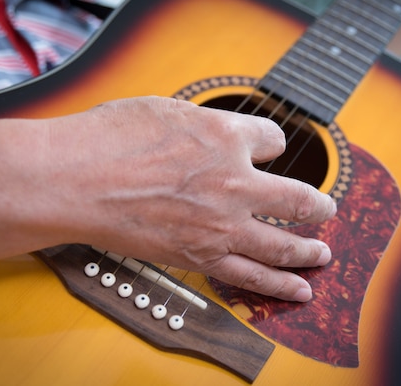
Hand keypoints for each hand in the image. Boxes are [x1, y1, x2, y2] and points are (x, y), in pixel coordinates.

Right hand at [0, 96, 335, 301]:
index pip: (273, 140)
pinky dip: (280, 286)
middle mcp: (235, 180)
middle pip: (298, 198)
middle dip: (317, 206)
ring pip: (284, 244)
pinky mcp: (201, 257)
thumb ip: (204, 123)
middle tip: (326, 210)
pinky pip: (251, 277)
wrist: (74, 180)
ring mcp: (221, 223)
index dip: (272, 145)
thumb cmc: (109, 138)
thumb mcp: (166, 109)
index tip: (266, 150)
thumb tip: (216, 132)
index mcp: (227, 134)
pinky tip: (299, 291)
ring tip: (322, 256)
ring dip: (309, 250)